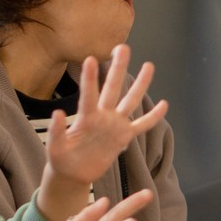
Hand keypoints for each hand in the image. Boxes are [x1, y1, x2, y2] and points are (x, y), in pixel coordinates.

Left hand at [42, 47, 168, 187]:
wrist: (74, 173)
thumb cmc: (61, 159)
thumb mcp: (56, 147)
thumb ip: (57, 131)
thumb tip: (57, 112)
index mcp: (86, 117)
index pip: (89, 95)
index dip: (90, 78)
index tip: (91, 59)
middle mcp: (103, 116)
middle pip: (113, 89)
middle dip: (118, 68)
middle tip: (122, 47)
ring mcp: (115, 125)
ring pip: (131, 101)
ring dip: (140, 84)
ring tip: (149, 65)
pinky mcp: (124, 137)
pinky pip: (142, 125)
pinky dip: (153, 117)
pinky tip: (164, 104)